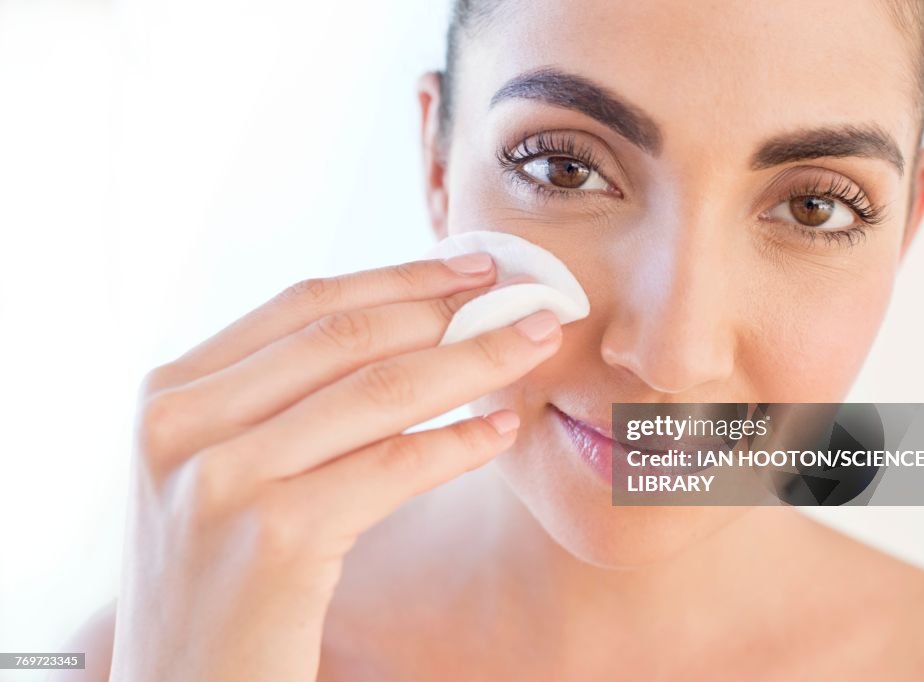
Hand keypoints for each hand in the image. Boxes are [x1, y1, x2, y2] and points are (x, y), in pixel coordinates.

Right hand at [109, 254, 561, 680]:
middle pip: (347, 338)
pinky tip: (503, 429)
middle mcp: (181, 425)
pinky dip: (459, 444)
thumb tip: (410, 333)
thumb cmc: (222, 584)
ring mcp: (220, 480)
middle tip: (524, 297)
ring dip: (475, 360)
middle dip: (449, 310)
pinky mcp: (271, 540)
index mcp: (170, 394)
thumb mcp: (225, 473)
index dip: (397, 276)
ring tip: (534, 345)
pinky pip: (392, 467)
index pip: (302, 305)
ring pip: (379, 390)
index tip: (470, 265)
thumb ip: (285, 403)